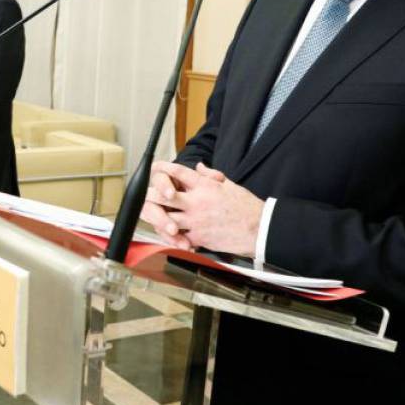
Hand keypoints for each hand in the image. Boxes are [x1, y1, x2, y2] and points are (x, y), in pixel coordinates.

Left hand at [139, 161, 262, 256]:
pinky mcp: (199, 237)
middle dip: (150, 195)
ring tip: (151, 216)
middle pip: (163, 195)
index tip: (155, 167)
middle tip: (146, 196)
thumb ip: (210, 175)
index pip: (178, 172)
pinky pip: (178, 238)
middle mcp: (197, 202)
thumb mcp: (229, 185)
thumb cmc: (246, 207)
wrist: (259, 228)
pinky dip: (172, 237)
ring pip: (166, 218)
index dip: (163, 168)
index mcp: (205, 186)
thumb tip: (198, 167)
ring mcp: (196, 220)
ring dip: (156, 217)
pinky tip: (169, 235)